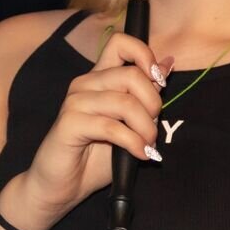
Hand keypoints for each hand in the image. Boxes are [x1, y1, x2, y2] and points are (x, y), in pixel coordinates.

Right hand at [17, 31, 172, 217]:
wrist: (61, 187)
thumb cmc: (93, 158)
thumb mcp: (129, 124)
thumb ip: (144, 95)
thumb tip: (168, 63)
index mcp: (99, 78)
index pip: (120, 43)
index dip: (144, 55)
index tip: (158, 83)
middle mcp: (85, 83)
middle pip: (131, 74)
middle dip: (153, 103)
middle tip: (154, 129)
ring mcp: (75, 102)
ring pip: (125, 102)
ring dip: (146, 128)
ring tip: (148, 146)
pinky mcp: (69, 123)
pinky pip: (111, 126)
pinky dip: (133, 142)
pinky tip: (140, 154)